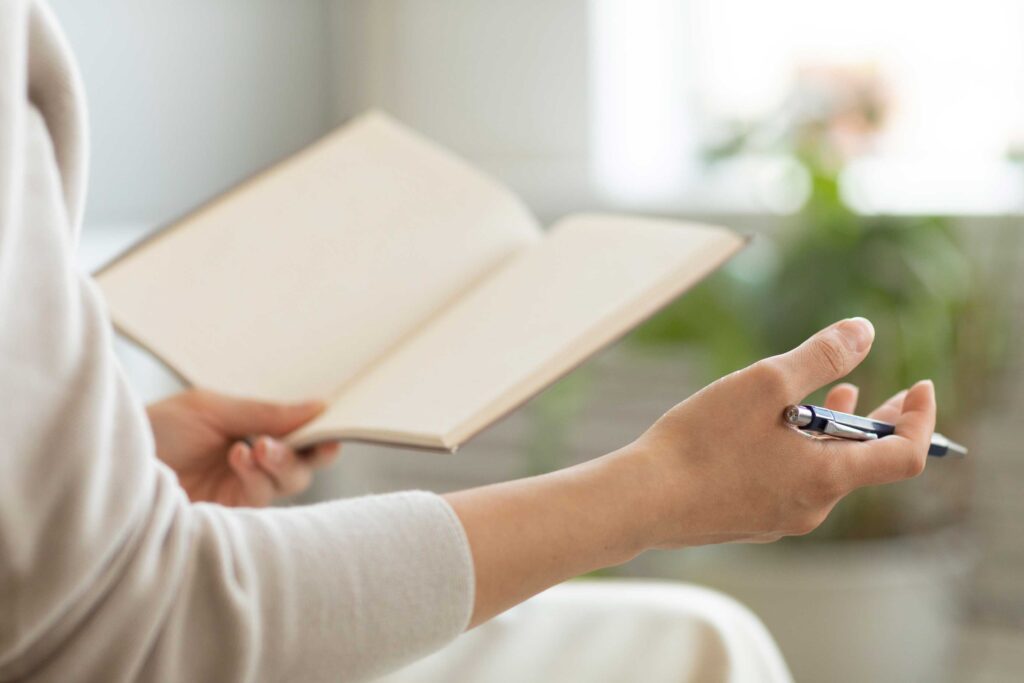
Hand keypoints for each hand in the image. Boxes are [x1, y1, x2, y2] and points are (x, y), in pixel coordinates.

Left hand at [147, 389, 339, 506]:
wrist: (111, 466)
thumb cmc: (154, 431)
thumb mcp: (210, 408)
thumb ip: (264, 412)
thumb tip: (320, 406)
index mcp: (248, 435)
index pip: (296, 438)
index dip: (319, 434)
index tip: (332, 424)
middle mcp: (249, 468)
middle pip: (301, 467)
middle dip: (301, 452)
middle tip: (288, 439)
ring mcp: (239, 495)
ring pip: (286, 485)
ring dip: (278, 463)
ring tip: (253, 448)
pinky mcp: (230, 520)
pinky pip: (262, 502)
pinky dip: (257, 477)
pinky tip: (237, 459)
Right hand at [630, 317, 934, 547]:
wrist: (642, 500)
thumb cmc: (702, 442)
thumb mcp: (765, 384)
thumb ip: (820, 356)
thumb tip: (864, 331)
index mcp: (826, 477)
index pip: (903, 456)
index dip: (919, 418)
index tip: (918, 385)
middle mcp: (812, 508)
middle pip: (862, 463)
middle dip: (876, 423)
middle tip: (889, 392)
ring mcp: (779, 520)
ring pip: (823, 472)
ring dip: (833, 434)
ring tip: (834, 399)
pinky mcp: (749, 522)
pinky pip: (791, 485)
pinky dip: (799, 452)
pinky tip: (774, 431)